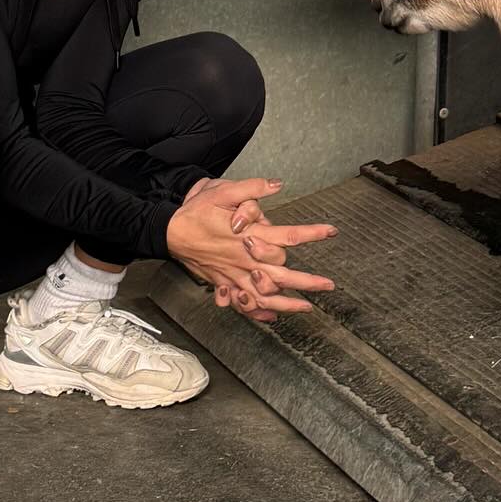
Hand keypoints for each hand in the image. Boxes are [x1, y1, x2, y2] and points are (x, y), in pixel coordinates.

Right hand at [165, 177, 336, 323]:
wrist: (169, 232)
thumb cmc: (197, 211)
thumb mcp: (222, 191)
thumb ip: (251, 188)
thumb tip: (277, 184)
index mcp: (248, 236)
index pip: (287, 236)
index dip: (311, 234)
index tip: (330, 232)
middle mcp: (244, 260)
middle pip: (282, 275)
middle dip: (307, 281)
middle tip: (328, 286)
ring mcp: (234, 275)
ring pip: (265, 295)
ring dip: (287, 303)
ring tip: (307, 308)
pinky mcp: (224, 283)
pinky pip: (243, 303)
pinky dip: (257, 312)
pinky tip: (272, 317)